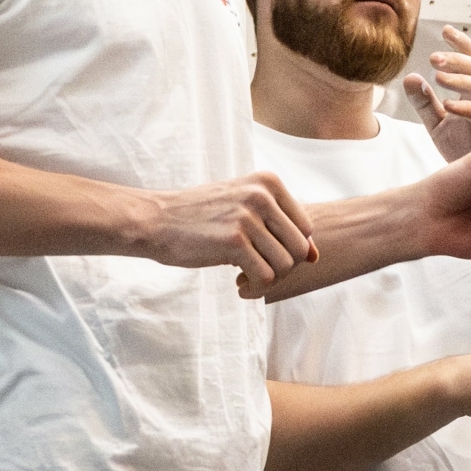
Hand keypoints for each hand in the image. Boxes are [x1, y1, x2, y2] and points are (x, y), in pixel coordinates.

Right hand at [140, 171, 316, 297]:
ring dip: (269, 281)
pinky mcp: (234, 241)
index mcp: (268, 182)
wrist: (154, 220)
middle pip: (299, 248)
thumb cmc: (200, 217)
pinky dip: (257, 289)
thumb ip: (279, 226)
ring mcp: (248, 217)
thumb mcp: (243, 207)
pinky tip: (239, 286)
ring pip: (286, 264)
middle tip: (258, 273)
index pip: (305, 228)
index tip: (265, 256)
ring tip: (246, 279)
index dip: (290, 250)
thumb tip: (315, 256)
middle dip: (283, 268)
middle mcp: (262, 195)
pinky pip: (266, 277)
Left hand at [406, 26, 470, 161]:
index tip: (445, 30)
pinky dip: (468, 108)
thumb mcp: (435, 123)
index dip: (463, 44)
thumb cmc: (460, 149)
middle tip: (434, 57)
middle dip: (459, 60)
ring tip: (438, 77)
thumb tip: (410, 76)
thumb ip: (424, 102)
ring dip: (463, 80)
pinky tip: (448, 104)